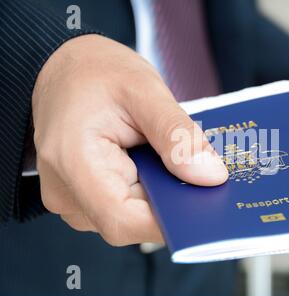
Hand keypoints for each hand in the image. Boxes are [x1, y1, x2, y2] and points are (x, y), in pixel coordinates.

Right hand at [32, 35, 227, 245]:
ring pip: (129, 217)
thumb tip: (211, 177)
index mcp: (73, 162)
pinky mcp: (85, 196)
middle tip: (200, 173)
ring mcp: (73, 198)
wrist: (67, 71)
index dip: (168, 221)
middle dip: (170, 203)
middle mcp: (66, 191)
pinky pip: (123, 206)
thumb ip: (177, 136)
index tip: (205, 204)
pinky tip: (157, 166)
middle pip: (129, 221)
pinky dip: (147, 191)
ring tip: (171, 160)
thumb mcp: (144, 91)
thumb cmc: (96, 73)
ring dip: (158, 196)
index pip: (122, 219)